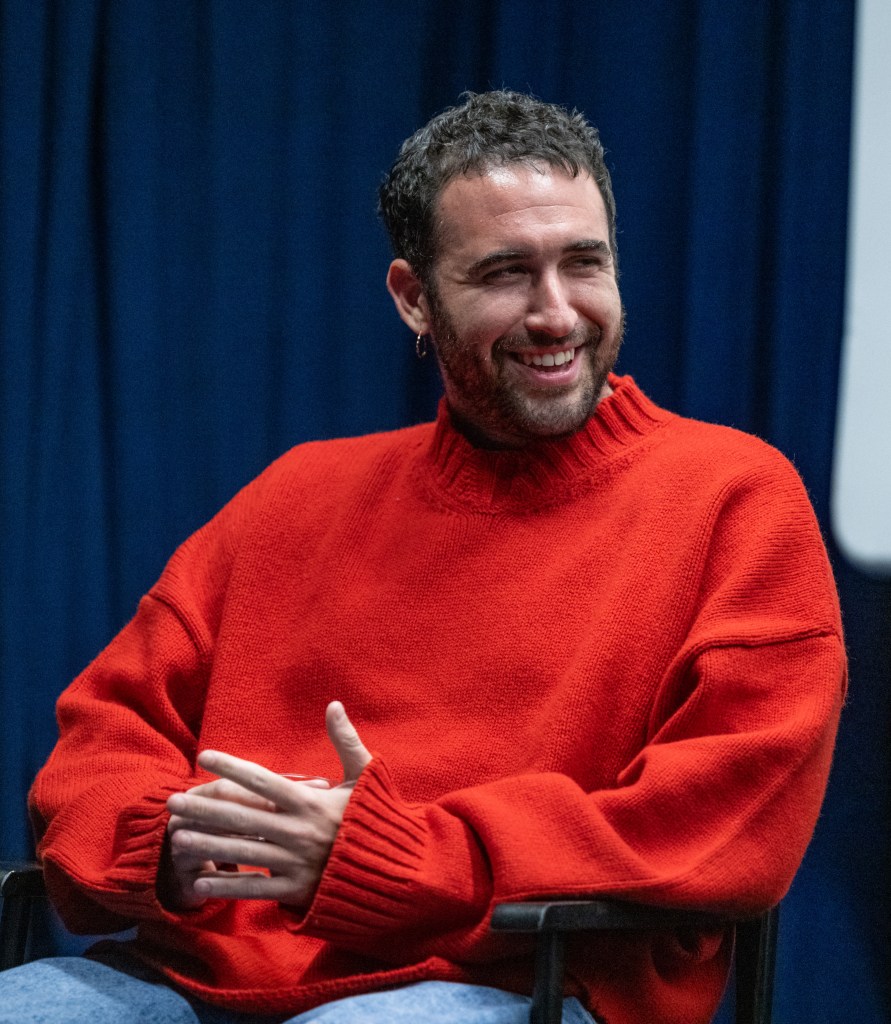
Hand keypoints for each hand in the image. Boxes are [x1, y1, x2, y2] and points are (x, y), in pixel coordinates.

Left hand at [162, 701, 370, 909]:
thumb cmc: (377, 818)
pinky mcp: (296, 890)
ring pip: (241, 851)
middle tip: (173, 801)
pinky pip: (254, 889)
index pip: (263, 780)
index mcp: (311, 801)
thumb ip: (346, 741)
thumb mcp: (365, 776)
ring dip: (206, 843)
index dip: (232, 767)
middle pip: (241, 816)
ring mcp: (296, 862)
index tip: (205, 757)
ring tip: (177, 836)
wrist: (396, 870)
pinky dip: (226, 885)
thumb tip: (333, 704)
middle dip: (204, 807)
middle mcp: (298, 831)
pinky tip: (199, 879)